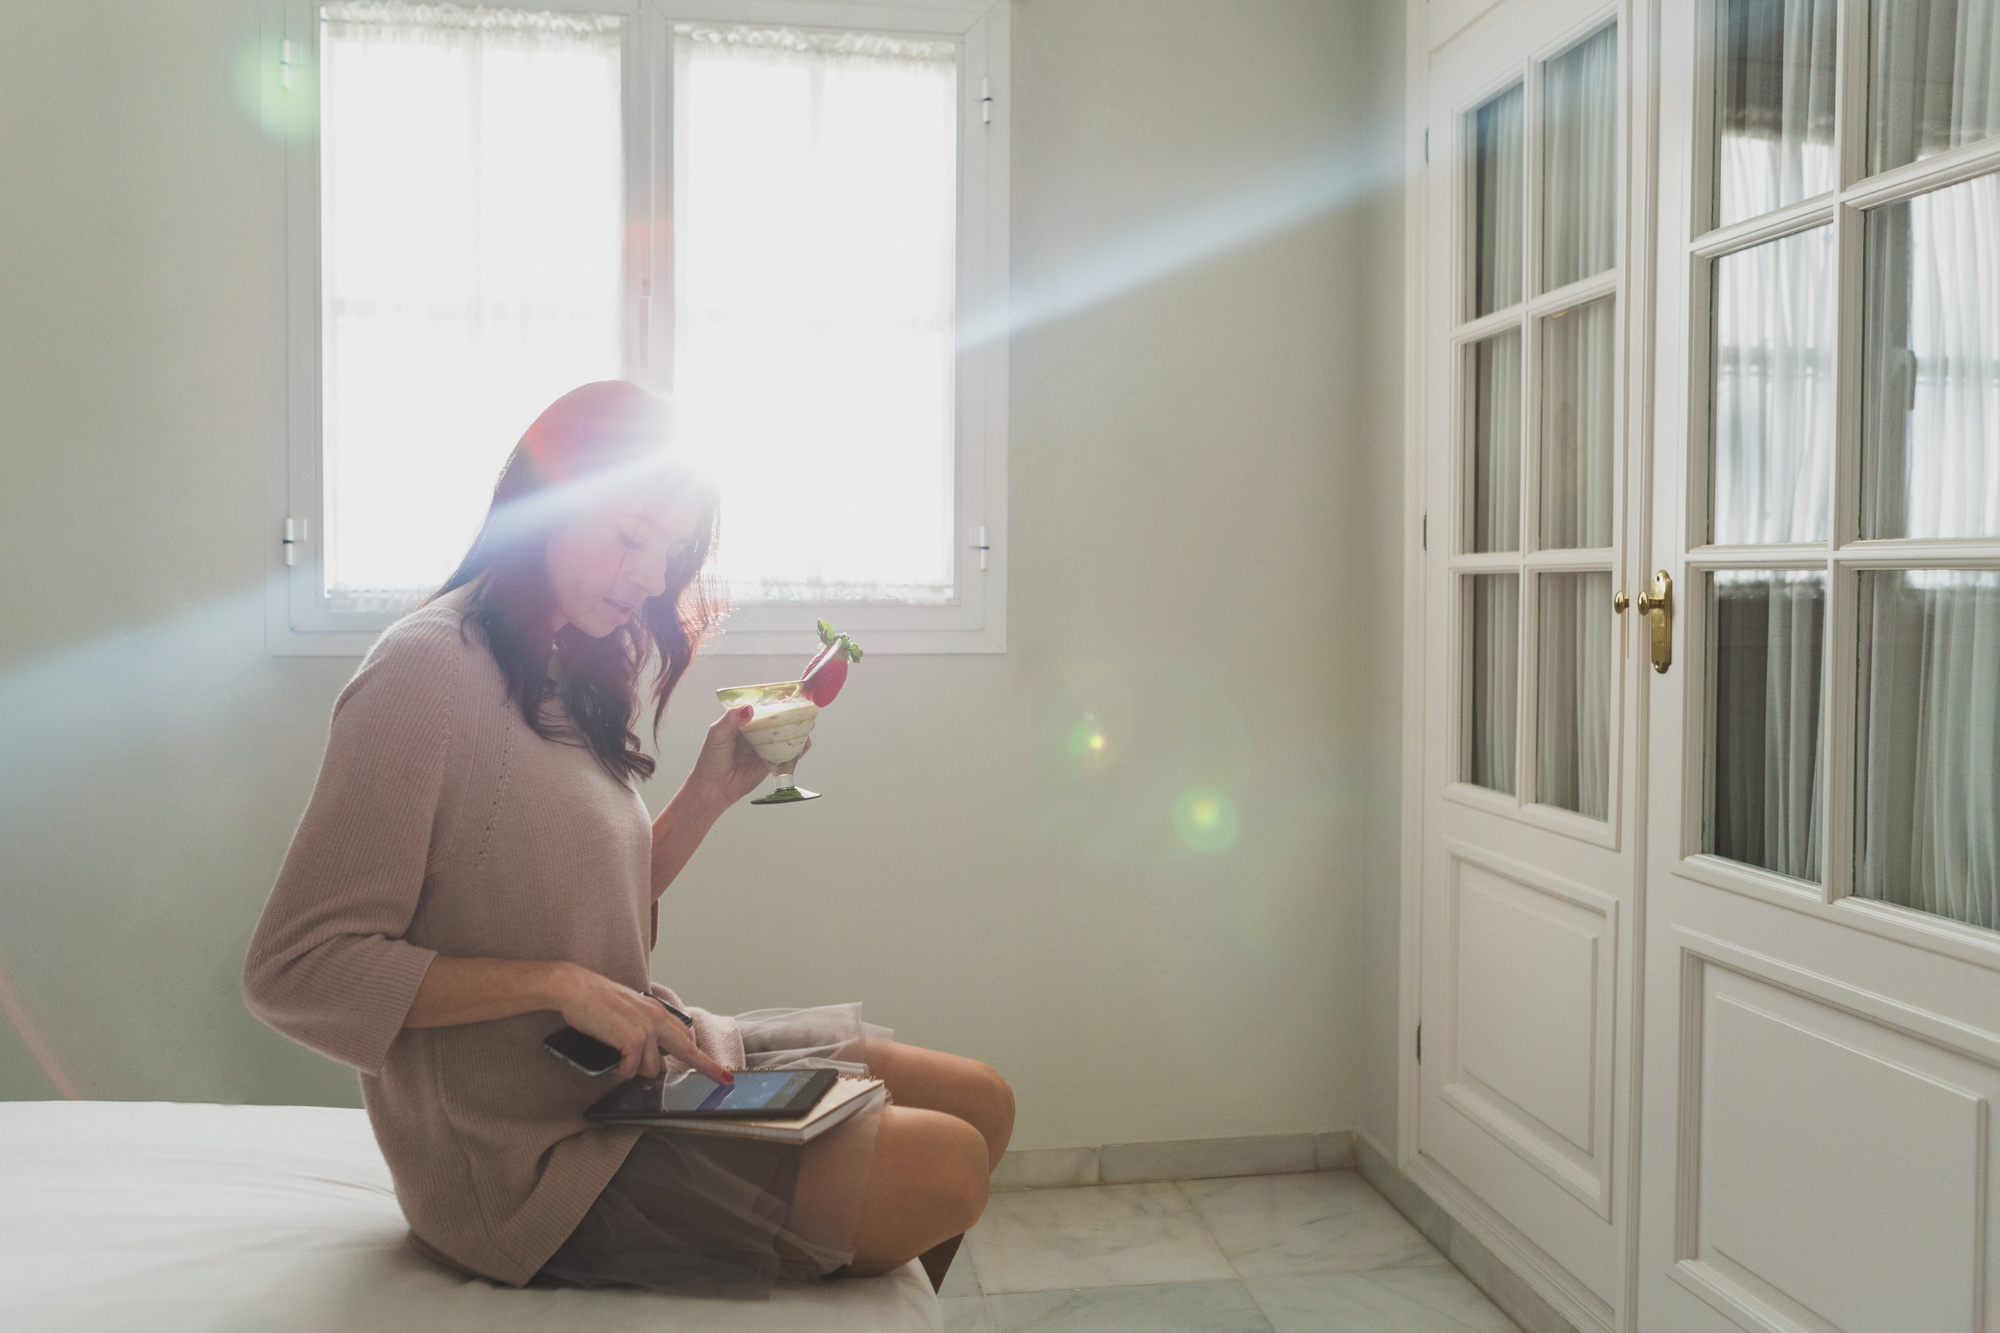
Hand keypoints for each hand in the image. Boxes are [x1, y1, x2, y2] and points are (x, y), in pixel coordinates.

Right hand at [554, 965, 734, 1084]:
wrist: (577, 989)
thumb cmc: (597, 1001)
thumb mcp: (631, 1010)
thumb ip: (647, 1027)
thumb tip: (654, 1052)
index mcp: (658, 1012)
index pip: (688, 1038)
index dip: (705, 1059)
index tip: (724, 1073)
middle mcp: (657, 1020)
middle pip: (687, 1052)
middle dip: (704, 1068)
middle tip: (721, 1080)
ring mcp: (647, 1030)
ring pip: (651, 1069)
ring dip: (635, 1069)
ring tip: (619, 1055)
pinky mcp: (633, 1040)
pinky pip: (630, 1070)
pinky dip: (620, 1070)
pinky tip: (612, 1058)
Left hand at [688, 704, 808, 809]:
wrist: (714, 787)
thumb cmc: (711, 759)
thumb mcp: (717, 734)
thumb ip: (731, 720)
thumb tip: (749, 708)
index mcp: (744, 722)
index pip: (763, 707)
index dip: (776, 701)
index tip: (790, 694)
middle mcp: (757, 733)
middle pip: (778, 720)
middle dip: (793, 714)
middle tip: (806, 707)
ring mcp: (765, 748)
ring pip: (786, 736)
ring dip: (798, 730)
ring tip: (809, 724)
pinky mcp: (772, 763)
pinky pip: (788, 755)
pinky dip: (798, 750)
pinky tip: (805, 745)